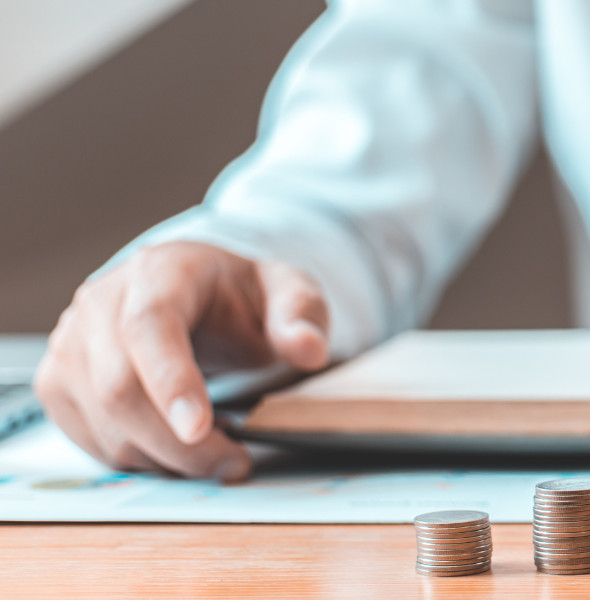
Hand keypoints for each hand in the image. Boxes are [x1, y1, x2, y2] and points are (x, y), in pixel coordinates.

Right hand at [33, 241, 330, 480]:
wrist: (194, 297)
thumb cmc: (240, 297)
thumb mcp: (288, 292)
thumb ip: (302, 315)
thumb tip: (308, 349)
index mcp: (158, 272)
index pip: (150, 327)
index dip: (171, 381)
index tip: (200, 429)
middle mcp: (99, 303)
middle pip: (120, 388)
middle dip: (179, 444)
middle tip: (233, 463)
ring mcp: (69, 344)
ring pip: (104, 424)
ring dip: (164, 458)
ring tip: (216, 454)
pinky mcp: (58, 383)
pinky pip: (92, 440)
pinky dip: (140, 460)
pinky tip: (179, 450)